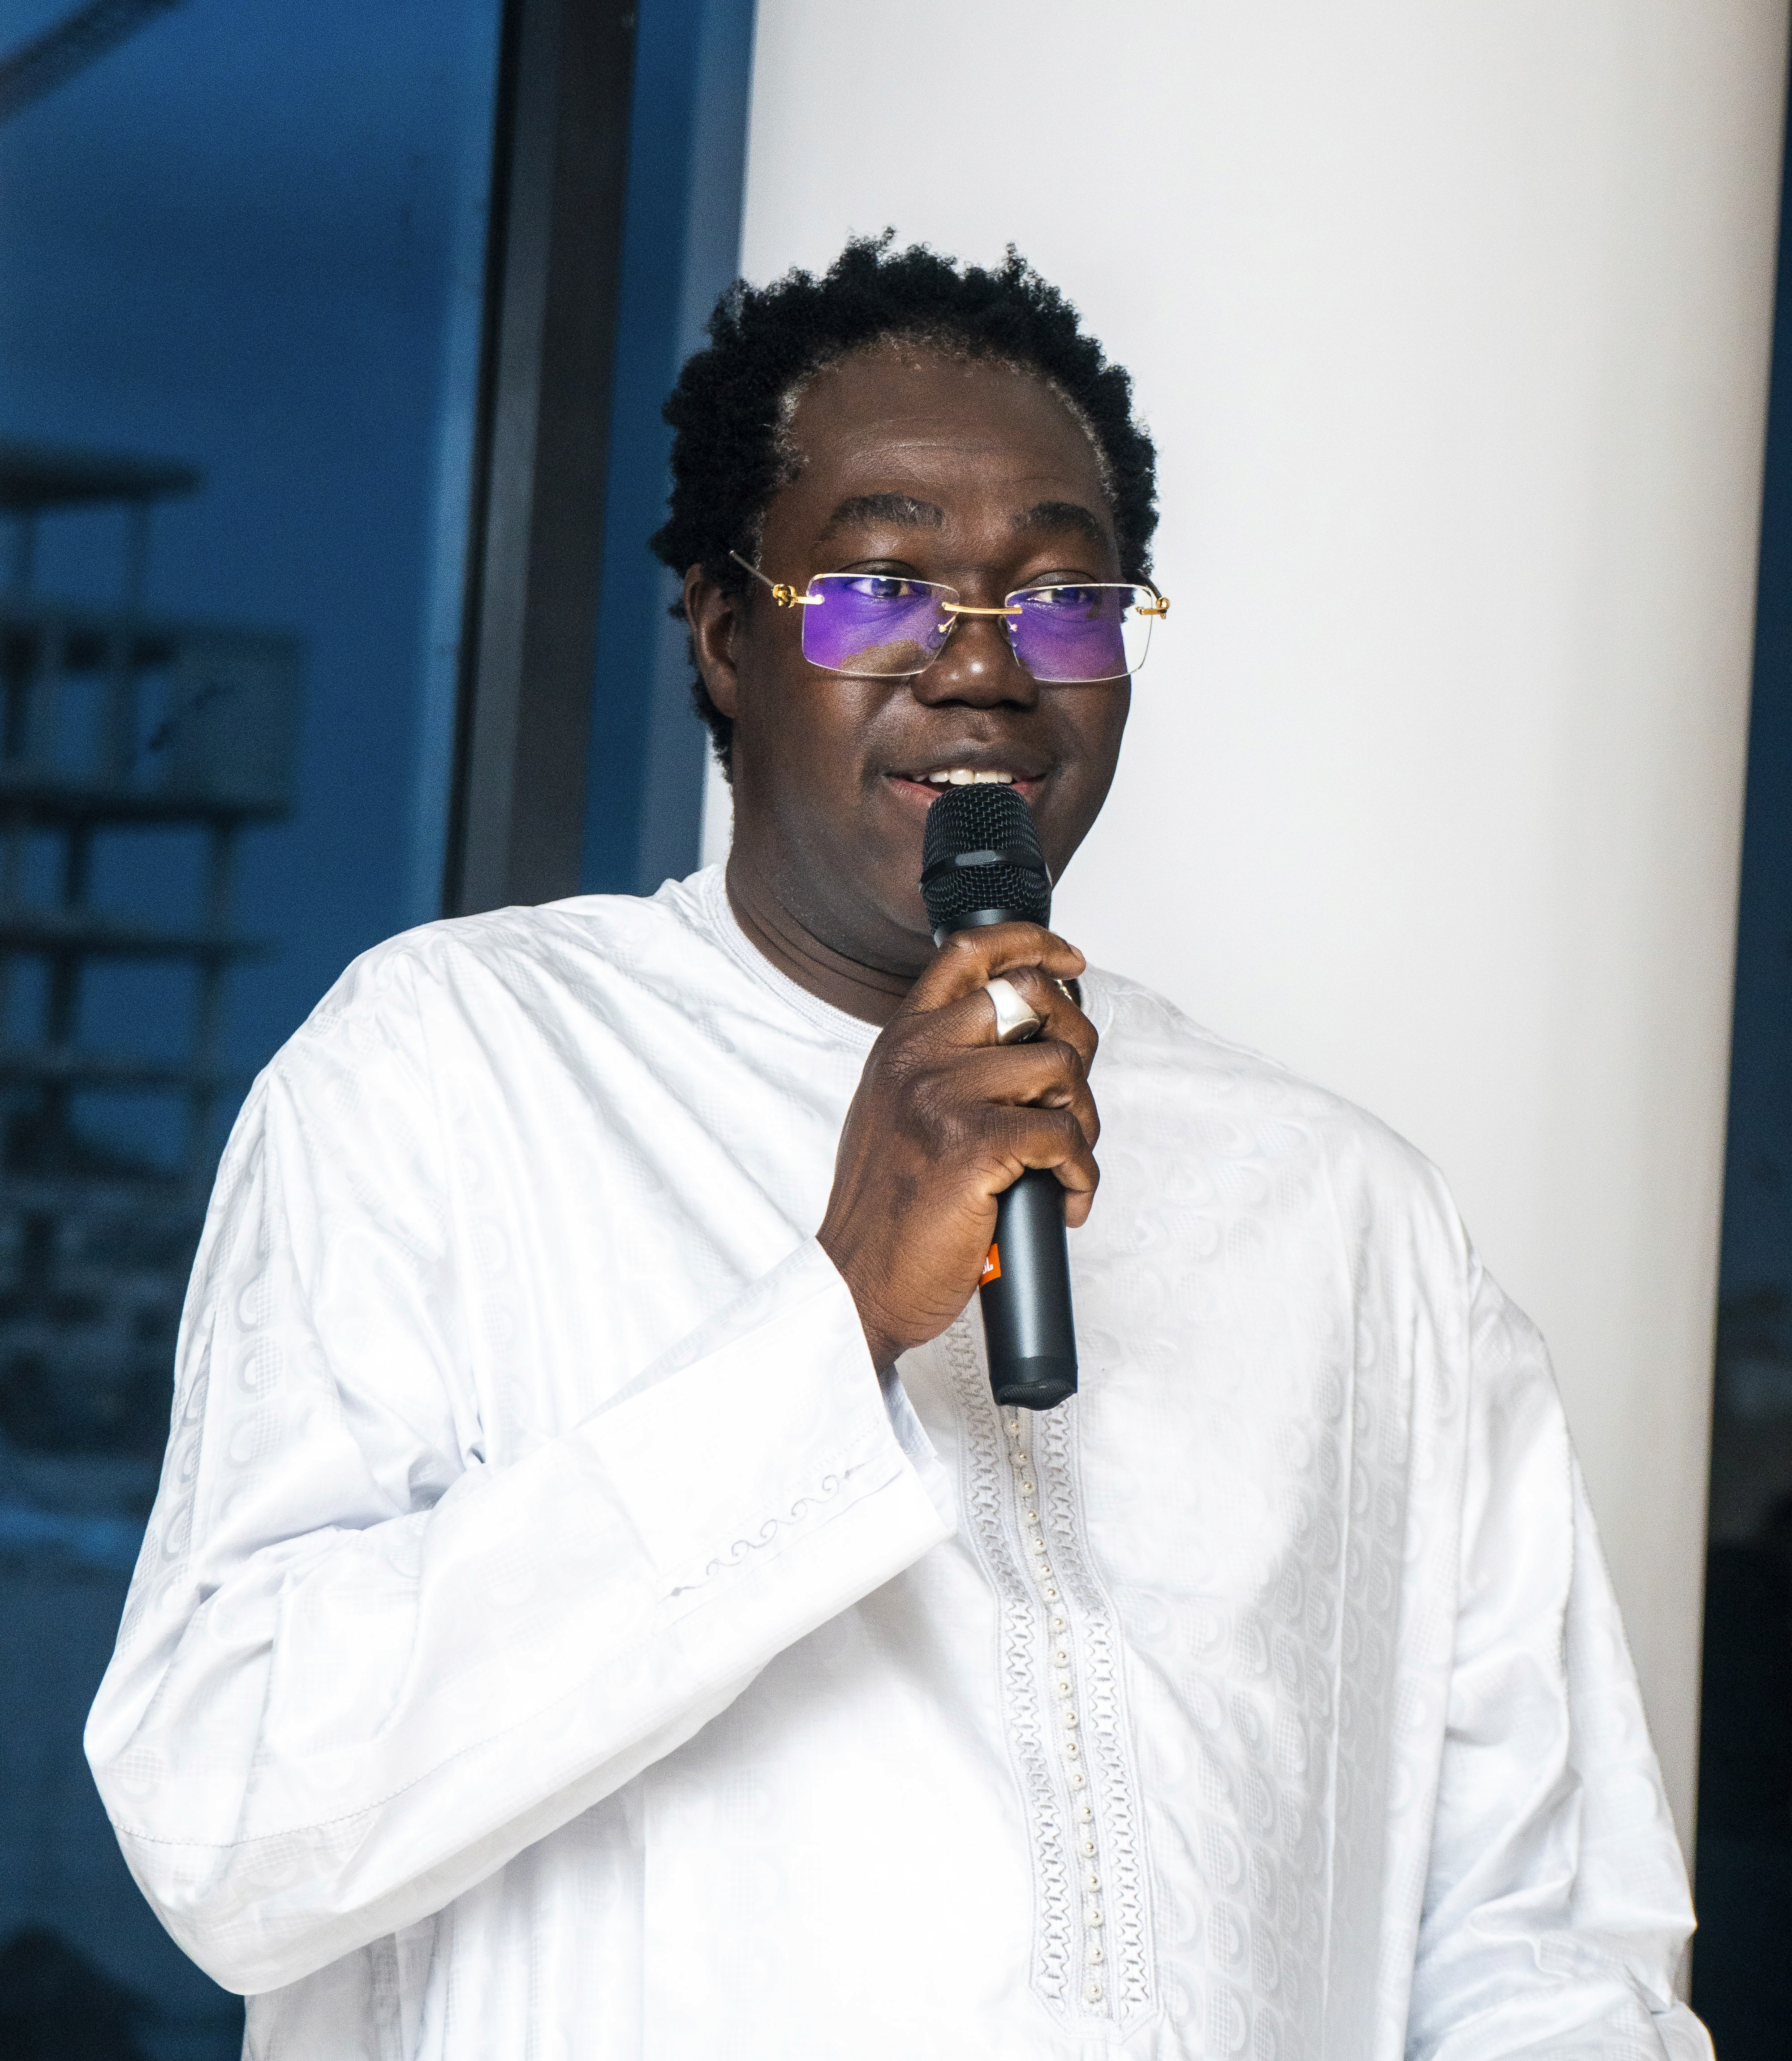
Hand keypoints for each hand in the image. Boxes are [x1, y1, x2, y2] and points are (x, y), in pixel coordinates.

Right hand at [817, 923, 1099, 1369]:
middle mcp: (918, 1055)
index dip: (1033, 942)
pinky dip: (1081, 1174)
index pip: (969, 951)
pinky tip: (1064, 1199)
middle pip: (1033, 997)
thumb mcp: (898, 1112)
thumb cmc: (889, 1210)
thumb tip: (1029, 1040)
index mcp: (901, 1040)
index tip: (1070, 962)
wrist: (858, 1283)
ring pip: (1061, 1067)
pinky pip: (1064, 1136)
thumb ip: (944, 1064)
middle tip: (1070, 1102)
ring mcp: (941, 1097)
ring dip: (1082, 1119)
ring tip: (1063, 1163)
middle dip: (1077, 1044)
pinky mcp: (971, 1146)